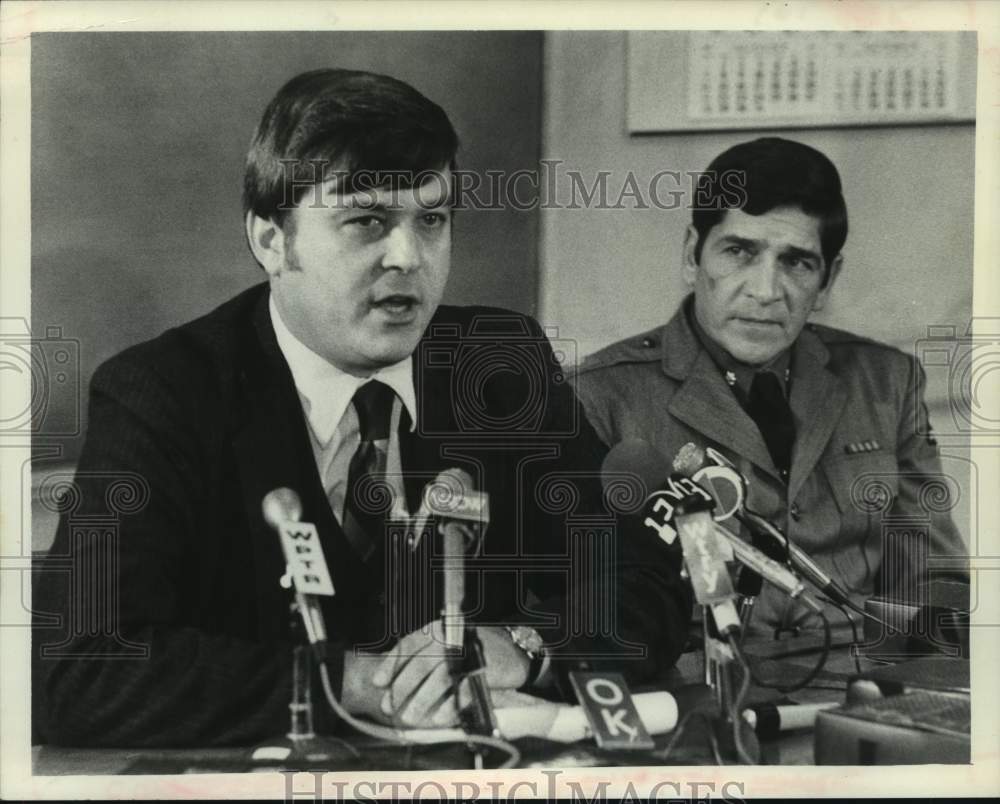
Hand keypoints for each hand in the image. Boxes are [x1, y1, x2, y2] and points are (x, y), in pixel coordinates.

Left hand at [341, 620, 530, 727]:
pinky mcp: (485, 670)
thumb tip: (392, 681)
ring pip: (439, 679)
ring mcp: (469, 653)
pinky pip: (462, 690)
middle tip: (390, 707)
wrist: (516, 649)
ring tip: (409, 718)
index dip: (392, 664)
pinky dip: (449, 706)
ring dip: (421, 701)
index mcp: (440, 628)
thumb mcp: (449, 645)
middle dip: (402, 688)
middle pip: (421, 663)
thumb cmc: (476, 649)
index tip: (379, 683)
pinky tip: (439, 719)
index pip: (409, 644)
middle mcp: (452, 637)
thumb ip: (424, 657)